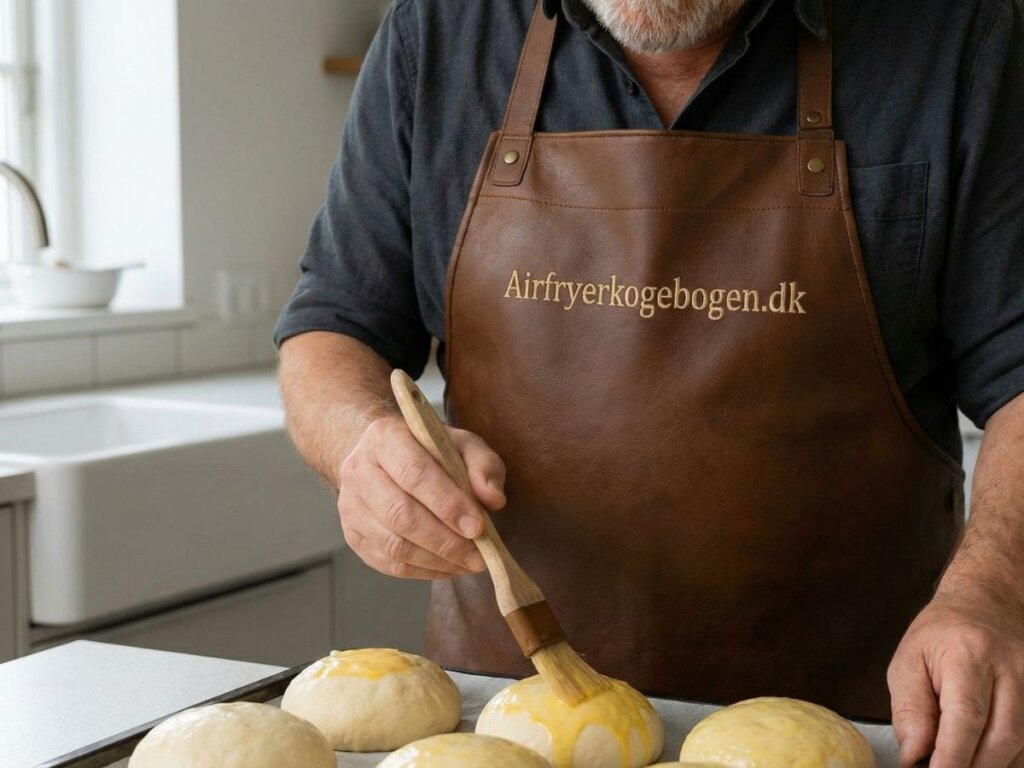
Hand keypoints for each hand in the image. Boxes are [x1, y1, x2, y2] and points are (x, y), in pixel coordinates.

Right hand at [336, 414, 506, 579]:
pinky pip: (389, 563)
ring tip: (470, 563)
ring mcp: (350, 506)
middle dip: (446, 541)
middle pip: (401, 514)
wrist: (385, 459)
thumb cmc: (430, 451)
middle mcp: (359, 471)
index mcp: (385, 438)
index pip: (414, 473)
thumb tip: (493, 499)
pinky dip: (424, 571)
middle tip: (480, 556)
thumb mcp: (463, 444)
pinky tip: (449, 567)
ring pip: (394, 545)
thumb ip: (483, 466)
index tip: (478, 527)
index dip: (448, 503)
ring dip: (437, 561)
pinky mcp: (353, 535)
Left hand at [888, 592, 1023, 766]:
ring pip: (1021, 746)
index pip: (966, 716)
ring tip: (962, 764)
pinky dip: (1009, 761)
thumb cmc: (941, 635)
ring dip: (992, 766)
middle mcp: (1011, 669)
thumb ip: (909, 710)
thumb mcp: (908, 661)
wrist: (984, 605)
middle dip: (972, 767)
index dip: (952, 757)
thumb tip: (914, 756)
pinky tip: (986, 759)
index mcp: (969, 654)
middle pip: (1001, 738)